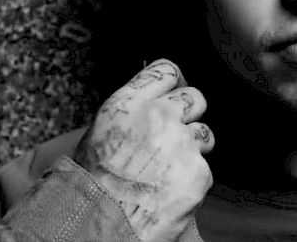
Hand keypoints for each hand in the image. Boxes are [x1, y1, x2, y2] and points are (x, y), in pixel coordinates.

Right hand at [73, 59, 213, 241]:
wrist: (96, 225)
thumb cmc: (92, 183)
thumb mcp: (101, 131)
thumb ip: (132, 111)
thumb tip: (154, 101)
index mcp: (129, 103)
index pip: (165, 70)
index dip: (174, 80)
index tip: (177, 88)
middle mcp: (158, 115)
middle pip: (194, 96)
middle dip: (189, 112)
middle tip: (177, 131)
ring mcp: (180, 142)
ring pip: (204, 132)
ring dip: (193, 147)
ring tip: (169, 169)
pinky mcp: (197, 171)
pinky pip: (204, 167)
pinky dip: (192, 178)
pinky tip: (171, 190)